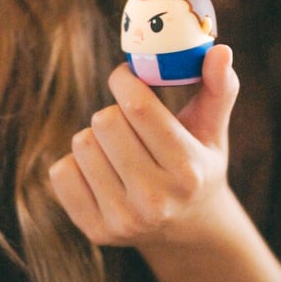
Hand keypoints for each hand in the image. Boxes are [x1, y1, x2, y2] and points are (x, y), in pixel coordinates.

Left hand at [49, 44, 238, 245]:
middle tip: (128, 122)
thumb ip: (219, 88)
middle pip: (104, 121)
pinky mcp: (96, 231)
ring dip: (95, 138)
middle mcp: (156, 201)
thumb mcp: (213, 129)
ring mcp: (124, 220)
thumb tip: (220, 50)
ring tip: (118, 150)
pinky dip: (76, 164)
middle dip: (114, 111)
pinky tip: (101, 172)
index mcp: (188, 170)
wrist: (186, 228)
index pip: (137, 106)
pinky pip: (60, 173)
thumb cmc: (197, 163)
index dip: (124, 80)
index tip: (126, 76)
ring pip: (81, 144)